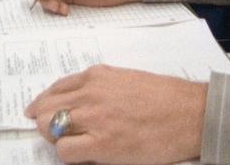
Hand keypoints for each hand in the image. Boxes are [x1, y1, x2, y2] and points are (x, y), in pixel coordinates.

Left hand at [25, 66, 206, 164]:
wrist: (190, 113)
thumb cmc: (166, 97)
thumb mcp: (126, 79)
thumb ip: (99, 86)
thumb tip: (77, 100)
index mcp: (96, 76)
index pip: (55, 89)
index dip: (44, 104)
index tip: (39, 112)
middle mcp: (91, 93)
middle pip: (45, 108)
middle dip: (43, 121)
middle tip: (51, 132)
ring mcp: (95, 119)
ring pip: (49, 128)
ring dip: (54, 137)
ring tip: (70, 143)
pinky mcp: (102, 144)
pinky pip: (65, 151)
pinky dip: (68, 154)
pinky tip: (83, 154)